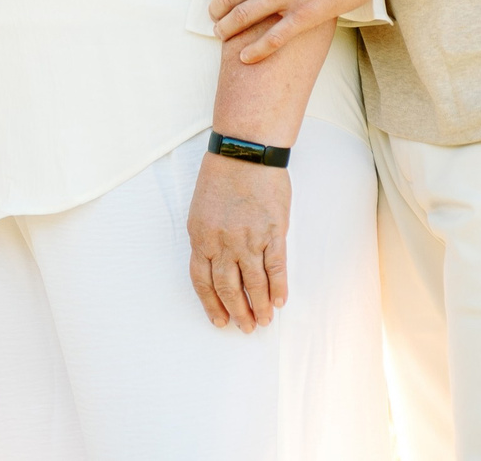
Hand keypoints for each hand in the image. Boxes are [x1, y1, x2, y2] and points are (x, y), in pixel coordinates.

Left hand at [188, 150, 290, 330]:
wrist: (246, 152)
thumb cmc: (222, 176)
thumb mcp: (202, 209)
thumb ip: (209, 238)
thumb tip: (219, 266)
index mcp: (200, 236)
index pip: (202, 281)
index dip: (211, 304)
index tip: (220, 320)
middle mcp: (222, 242)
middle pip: (228, 288)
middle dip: (237, 312)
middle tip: (245, 328)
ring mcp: (248, 239)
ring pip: (253, 284)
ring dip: (260, 307)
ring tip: (264, 321)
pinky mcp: (272, 232)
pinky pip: (276, 268)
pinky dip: (279, 288)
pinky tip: (281, 301)